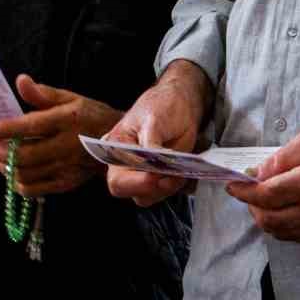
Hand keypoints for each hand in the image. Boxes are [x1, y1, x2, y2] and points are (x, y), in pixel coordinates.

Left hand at [0, 75, 122, 196]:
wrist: (117, 145)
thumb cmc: (89, 116)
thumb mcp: (70, 98)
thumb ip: (43, 93)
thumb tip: (21, 80)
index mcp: (67, 120)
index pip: (31, 126)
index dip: (7, 129)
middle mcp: (66, 146)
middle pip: (25, 155)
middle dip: (1, 151)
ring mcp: (66, 168)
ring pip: (27, 174)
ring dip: (6, 167)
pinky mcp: (66, 183)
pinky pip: (34, 189)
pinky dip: (17, 183)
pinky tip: (13, 172)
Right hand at [106, 60, 210, 206]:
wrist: (182, 103)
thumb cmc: (162, 106)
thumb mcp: (153, 120)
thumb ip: (150, 143)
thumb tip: (152, 164)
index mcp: (116, 150)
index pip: (117, 180)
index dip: (137, 183)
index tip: (156, 174)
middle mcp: (127, 166)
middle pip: (136, 194)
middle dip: (156, 188)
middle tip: (172, 173)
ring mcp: (145, 173)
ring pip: (153, 196)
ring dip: (169, 186)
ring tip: (180, 167)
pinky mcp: (162, 176)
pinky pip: (167, 192)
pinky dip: (178, 184)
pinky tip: (184, 169)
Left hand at [226, 128, 299, 244]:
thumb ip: (281, 158)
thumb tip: (257, 174)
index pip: (266, 196)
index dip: (244, 193)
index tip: (232, 186)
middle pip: (270, 220)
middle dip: (253, 207)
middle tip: (250, 193)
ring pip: (283, 233)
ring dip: (268, 219)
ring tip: (267, 202)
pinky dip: (286, 228)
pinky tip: (288, 211)